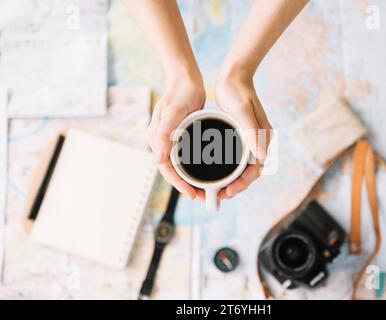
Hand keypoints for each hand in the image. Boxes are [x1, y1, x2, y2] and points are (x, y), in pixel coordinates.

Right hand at [148, 76, 205, 199]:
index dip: (179, 184)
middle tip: (203, 197)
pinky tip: (207, 172)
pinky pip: (187, 157)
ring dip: (192, 179)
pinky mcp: (182, 137)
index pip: (166, 168)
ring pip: (181, 166)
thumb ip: (164, 134)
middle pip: (173, 171)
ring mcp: (172, 140)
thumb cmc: (179, 93)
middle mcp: (162, 143)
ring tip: (207, 189)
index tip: (192, 194)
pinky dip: (196, 167)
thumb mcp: (173, 113)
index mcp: (156, 139)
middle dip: (186, 186)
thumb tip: (157, 159)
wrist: (186, 79)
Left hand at [215, 70, 271, 199]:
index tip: (229, 191)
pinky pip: (237, 158)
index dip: (243, 183)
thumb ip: (252, 133)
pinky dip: (229, 168)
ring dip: (232, 180)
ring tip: (218, 190)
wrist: (235, 76)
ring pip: (243, 167)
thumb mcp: (243, 112)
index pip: (256, 168)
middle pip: (250, 171)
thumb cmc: (238, 92)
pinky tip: (217, 173)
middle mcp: (259, 141)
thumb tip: (261, 158)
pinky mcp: (242, 136)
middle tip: (220, 195)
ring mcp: (250, 139)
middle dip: (237, 186)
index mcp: (263, 138)